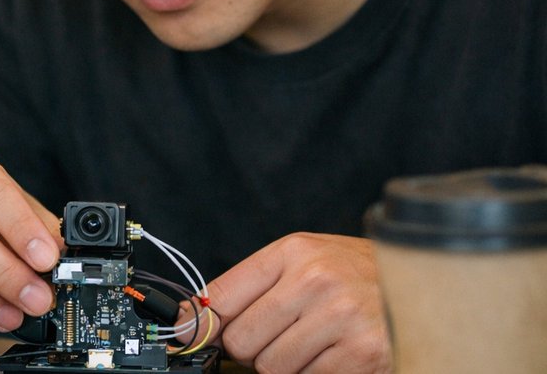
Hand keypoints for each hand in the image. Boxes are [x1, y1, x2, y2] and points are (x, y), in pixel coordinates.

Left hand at [194, 233, 389, 372]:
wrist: (426, 287)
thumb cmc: (358, 277)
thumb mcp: (303, 263)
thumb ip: (249, 288)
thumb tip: (187, 320)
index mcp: (294, 252)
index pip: (219, 296)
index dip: (201, 323)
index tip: (191, 334)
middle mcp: (315, 279)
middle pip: (241, 339)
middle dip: (254, 347)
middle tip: (281, 336)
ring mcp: (341, 317)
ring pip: (271, 367)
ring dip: (286, 365)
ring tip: (314, 343)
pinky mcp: (363, 353)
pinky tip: (335, 355)